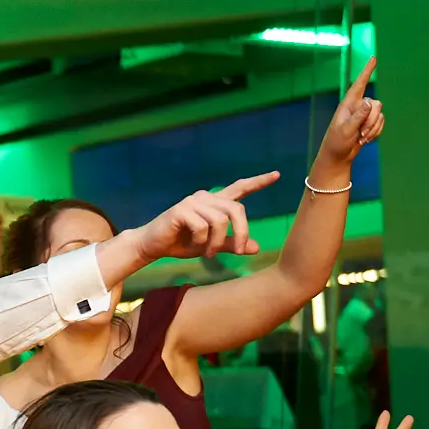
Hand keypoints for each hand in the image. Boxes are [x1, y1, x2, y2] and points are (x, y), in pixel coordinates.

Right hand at [130, 174, 274, 261]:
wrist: (152, 246)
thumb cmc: (181, 243)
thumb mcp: (210, 245)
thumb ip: (231, 244)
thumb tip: (256, 248)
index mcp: (214, 203)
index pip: (239, 188)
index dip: (258, 182)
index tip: (276, 175)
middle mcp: (205, 197)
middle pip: (236, 209)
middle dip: (241, 232)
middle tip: (238, 251)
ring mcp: (192, 202)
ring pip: (220, 221)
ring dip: (217, 242)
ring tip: (208, 253)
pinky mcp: (181, 210)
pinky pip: (202, 227)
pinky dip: (201, 242)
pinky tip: (194, 246)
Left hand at [314, 58, 384, 175]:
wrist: (338, 156)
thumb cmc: (337, 142)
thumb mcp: (346, 130)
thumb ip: (358, 116)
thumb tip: (370, 102)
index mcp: (348, 104)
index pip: (359, 84)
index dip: (367, 71)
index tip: (373, 58)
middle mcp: (358, 106)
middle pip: (377, 104)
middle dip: (372, 121)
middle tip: (360, 133)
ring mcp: (365, 115)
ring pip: (380, 115)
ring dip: (373, 129)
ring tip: (360, 137)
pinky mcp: (370, 122)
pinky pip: (381, 123)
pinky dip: (375, 132)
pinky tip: (365, 139)